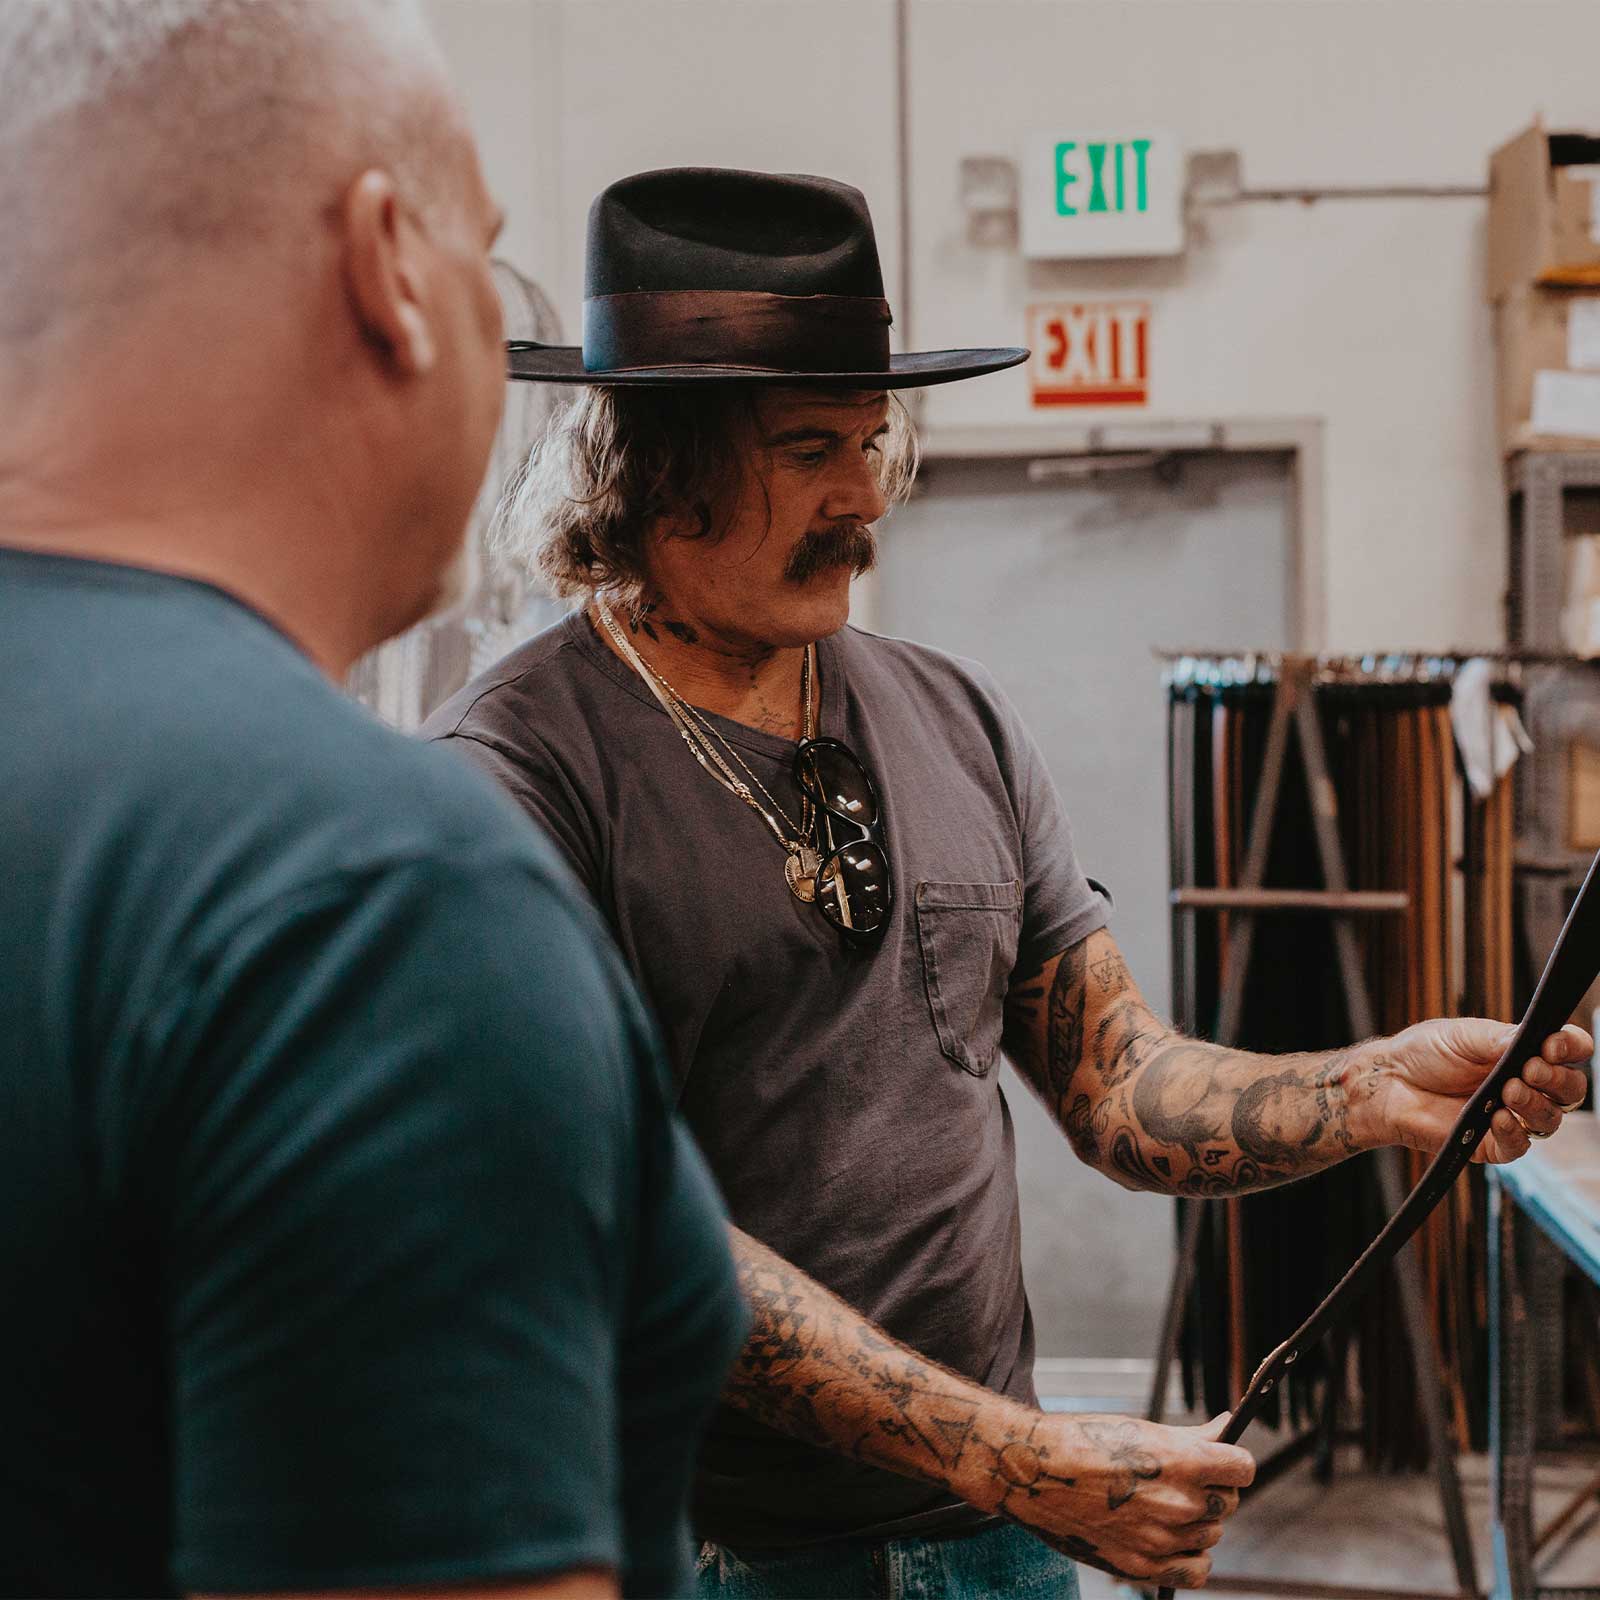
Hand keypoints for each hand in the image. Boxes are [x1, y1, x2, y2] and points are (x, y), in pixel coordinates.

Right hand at [964, 1409, 1253, 1588]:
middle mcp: (1178, 1504)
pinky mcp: (1145, 1567)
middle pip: (1227, 1502)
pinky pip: (1197, 1571)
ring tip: (1162, 1503)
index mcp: (1181, 1462)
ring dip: (1198, 1520)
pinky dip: (1192, 1556)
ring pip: (1212, 1533)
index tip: (1220, 1459)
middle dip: (1212, 1489)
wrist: (1036, 1473)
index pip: (1242, 1468)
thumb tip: (1226, 1429)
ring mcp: (1163, 1539)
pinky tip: (1172, 1538)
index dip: (1232, 1461)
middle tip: (1182, 1480)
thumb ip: (1194, 1436)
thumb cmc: (1085, 1441)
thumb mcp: (1142, 1429)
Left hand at [1357, 1017, 1591, 1163]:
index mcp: (1524, 1054)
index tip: (1552, 1045)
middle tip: (1530, 1068)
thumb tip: (1536, 1041)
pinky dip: (1514, 1132)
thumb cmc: (1424, 1054)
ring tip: (1507, 1090)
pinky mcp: (1492, 1144)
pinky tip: (1498, 1118)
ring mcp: (1511, 1116)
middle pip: (1570, 1090)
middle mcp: (1525, 1086)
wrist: (1387, 1081)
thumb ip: (1501, 1039)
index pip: (1569, 1052)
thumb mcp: (1464, 1036)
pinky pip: (1519, 1146)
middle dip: (1557, 1079)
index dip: (1571, 1048)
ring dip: (1535, 1104)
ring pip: (1550, 1119)